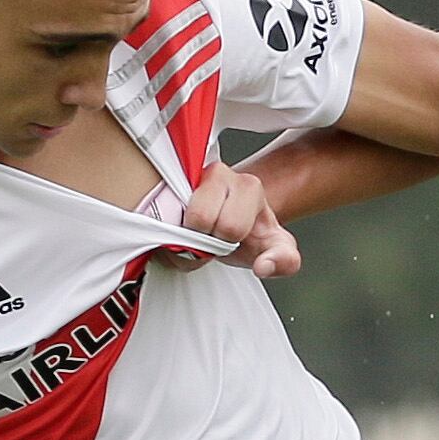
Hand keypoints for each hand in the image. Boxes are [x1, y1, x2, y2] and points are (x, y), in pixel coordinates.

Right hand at [161, 158, 301, 278]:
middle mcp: (219, 173)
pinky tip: (176, 228)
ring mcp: (189, 174)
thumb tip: (264, 266)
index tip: (232, 241)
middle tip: (210, 239)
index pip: (229, 226)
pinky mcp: (166, 181)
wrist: (235, 218)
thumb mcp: (277, 250)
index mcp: (248, 186)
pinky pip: (154, 208)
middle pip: (198, 219)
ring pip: (172, 214)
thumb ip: (284, 261)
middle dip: (203, 240)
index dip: (227, 243)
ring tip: (193, 234)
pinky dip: (161, 227)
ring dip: (179, 235)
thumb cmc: (253, 233)